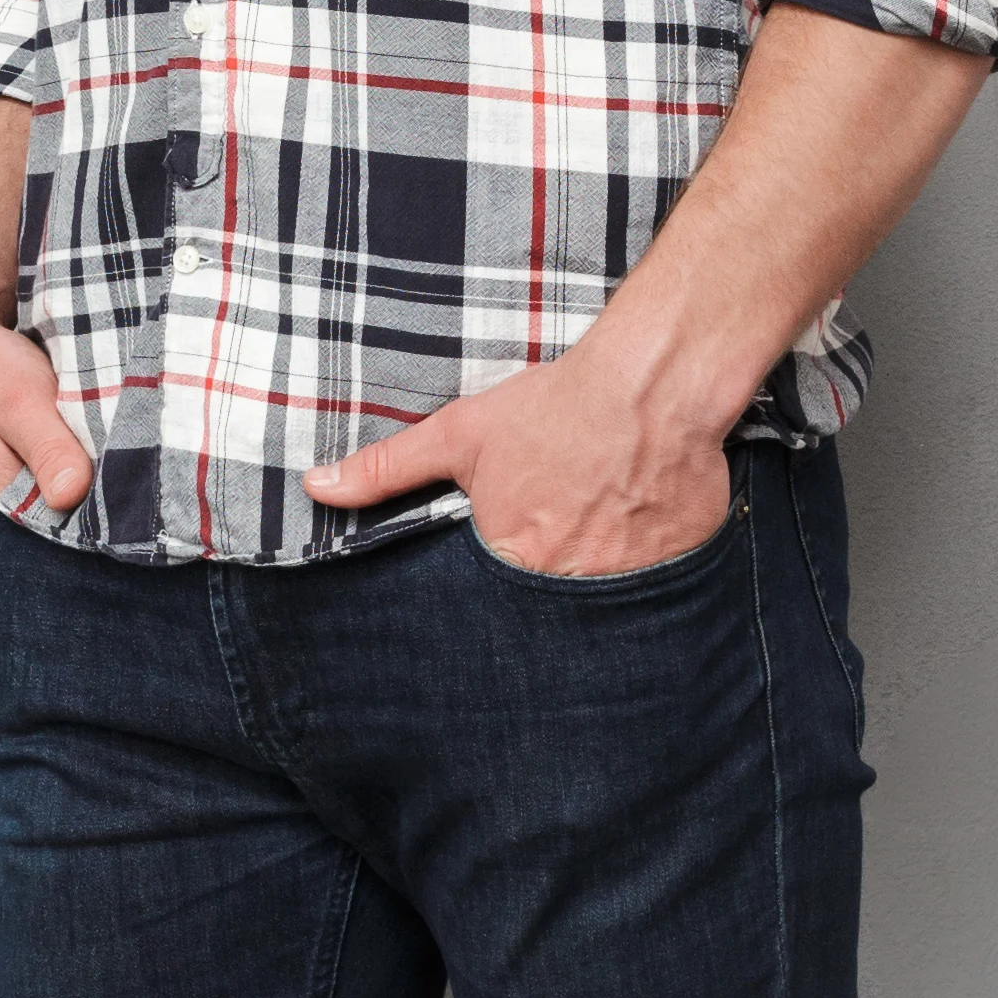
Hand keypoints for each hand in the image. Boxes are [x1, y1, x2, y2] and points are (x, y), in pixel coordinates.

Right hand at [0, 96, 91, 522]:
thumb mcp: (20, 399)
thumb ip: (48, 449)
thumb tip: (70, 495)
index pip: (48, 542)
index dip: (90, 532)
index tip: (129, 512)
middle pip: (43, 528)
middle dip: (83, 512)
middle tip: (125, 484)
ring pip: (36, 506)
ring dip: (70, 491)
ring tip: (104, 468)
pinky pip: (27, 486)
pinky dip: (54, 473)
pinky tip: (74, 453)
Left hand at [304, 345, 732, 575]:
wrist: (651, 384)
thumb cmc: (555, 408)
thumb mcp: (461, 434)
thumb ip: (387, 470)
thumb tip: (317, 487)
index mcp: (514, 561)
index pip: (490, 609)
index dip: (498, 584)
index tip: (511, 557)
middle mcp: (571, 586)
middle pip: (548, 612)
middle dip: (548, 588)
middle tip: (560, 540)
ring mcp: (631, 585)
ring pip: (604, 606)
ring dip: (597, 580)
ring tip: (599, 538)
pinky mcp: (680, 570)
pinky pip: (658, 589)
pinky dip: (649, 569)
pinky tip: (643, 535)